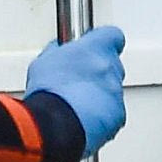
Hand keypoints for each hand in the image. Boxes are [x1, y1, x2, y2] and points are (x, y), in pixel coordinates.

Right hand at [24, 24, 125, 157]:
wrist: (53, 125)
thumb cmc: (48, 93)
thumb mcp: (44, 62)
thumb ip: (57, 52)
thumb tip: (57, 51)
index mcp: (97, 47)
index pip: (111, 36)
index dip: (101, 44)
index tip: (92, 50)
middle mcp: (111, 66)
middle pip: (112, 65)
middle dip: (98, 73)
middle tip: (79, 83)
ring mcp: (116, 91)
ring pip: (112, 91)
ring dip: (99, 97)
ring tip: (77, 107)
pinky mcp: (117, 115)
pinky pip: (113, 115)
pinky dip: (102, 118)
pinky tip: (84, 121)